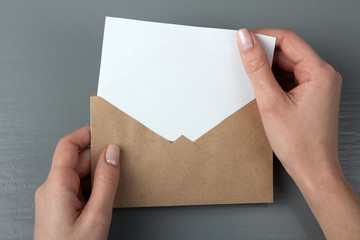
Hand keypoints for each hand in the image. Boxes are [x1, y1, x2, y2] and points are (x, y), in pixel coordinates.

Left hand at [34, 126, 119, 239]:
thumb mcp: (97, 215)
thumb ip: (106, 181)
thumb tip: (112, 153)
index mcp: (56, 186)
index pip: (67, 146)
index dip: (86, 134)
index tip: (104, 129)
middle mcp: (51, 188)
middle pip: (76, 160)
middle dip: (99, 157)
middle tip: (121, 156)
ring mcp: (54, 198)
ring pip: (79, 174)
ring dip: (98, 173)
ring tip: (116, 178)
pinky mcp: (60, 206)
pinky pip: (78, 187)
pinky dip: (93, 185)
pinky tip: (106, 192)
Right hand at [236, 28, 359, 238]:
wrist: (313, 171)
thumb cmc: (299, 144)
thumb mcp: (271, 102)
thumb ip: (256, 68)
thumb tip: (246, 40)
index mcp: (320, 72)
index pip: (288, 39)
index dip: (263, 36)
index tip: (242, 39)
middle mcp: (322, 75)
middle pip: (288, 51)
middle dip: (263, 54)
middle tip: (242, 62)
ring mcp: (317, 86)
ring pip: (287, 65)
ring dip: (267, 68)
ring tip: (252, 81)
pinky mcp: (310, 95)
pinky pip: (289, 78)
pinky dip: (273, 80)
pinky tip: (262, 90)